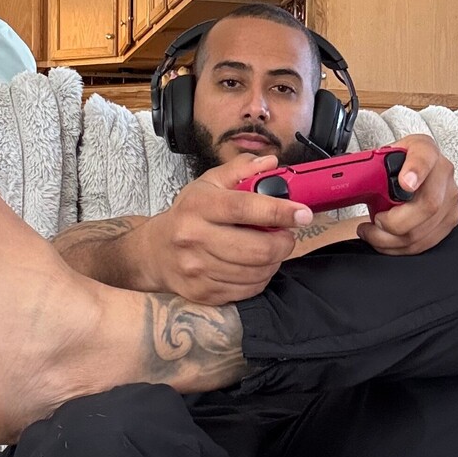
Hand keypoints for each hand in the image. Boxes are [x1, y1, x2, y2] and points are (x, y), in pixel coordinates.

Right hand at [146, 153, 312, 305]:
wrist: (155, 252)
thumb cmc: (188, 214)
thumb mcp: (209, 184)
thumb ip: (241, 170)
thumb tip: (270, 163)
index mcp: (198, 206)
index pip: (244, 208)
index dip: (279, 211)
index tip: (303, 213)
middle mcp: (194, 238)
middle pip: (256, 249)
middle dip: (283, 243)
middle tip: (286, 235)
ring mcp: (197, 269)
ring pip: (256, 272)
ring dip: (273, 261)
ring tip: (269, 249)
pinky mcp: (203, 293)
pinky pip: (247, 290)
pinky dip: (260, 278)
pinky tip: (255, 266)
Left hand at [357, 135, 457, 255]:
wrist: (413, 171)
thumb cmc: (397, 164)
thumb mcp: (380, 156)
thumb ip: (370, 166)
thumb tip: (354, 182)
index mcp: (424, 150)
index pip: (424, 157)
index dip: (416, 171)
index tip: (405, 183)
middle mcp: (442, 173)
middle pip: (428, 205)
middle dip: (394, 222)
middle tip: (376, 221)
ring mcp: (450, 198)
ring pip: (424, 230)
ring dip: (390, 239)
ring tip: (373, 232)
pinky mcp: (449, 219)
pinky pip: (424, 242)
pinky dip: (398, 247)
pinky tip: (386, 239)